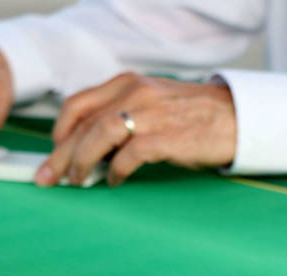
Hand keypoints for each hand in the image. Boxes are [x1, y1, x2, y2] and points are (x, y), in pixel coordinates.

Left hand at [36, 73, 236, 186]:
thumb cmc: (195, 115)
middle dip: (60, 154)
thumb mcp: (153, 102)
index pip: (78, 104)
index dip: (58, 131)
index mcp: (128, 83)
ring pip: (98, 135)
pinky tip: (114, 181)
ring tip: (78, 181)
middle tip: (47, 178)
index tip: (52, 152)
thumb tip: (91, 146)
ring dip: (81, 162)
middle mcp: (136, 93)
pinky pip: (128, 156)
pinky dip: (114, 171)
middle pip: (82, 123)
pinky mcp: (166, 137)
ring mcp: (151, 114)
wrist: (239, 117)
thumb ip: (123, 113)